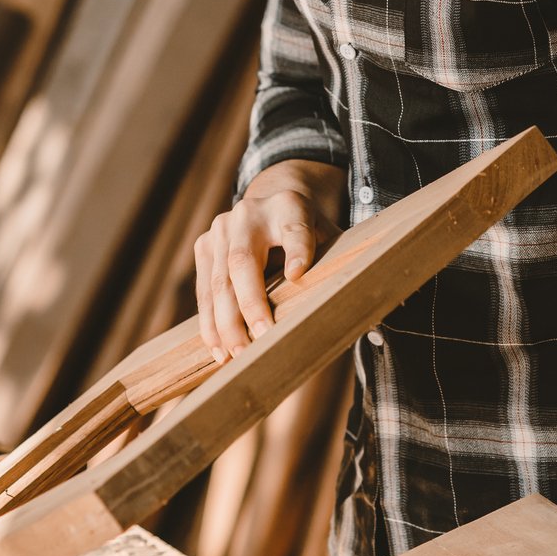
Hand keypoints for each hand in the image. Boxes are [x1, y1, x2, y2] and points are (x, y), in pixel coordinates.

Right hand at [193, 161, 342, 361]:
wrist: (271, 200)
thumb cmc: (306, 230)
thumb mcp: (326, 235)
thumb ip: (335, 260)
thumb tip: (352, 304)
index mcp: (287, 206)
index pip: (294, 228)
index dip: (296, 250)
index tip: (298, 274)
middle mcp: (248, 214)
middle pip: (243, 261)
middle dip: (250, 305)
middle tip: (261, 340)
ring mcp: (220, 229)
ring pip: (218, 281)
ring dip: (225, 323)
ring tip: (235, 355)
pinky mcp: (204, 246)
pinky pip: (204, 290)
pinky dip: (210, 322)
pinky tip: (219, 348)